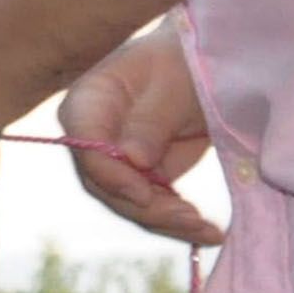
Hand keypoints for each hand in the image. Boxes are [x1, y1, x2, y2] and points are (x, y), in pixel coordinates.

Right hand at [57, 24, 220, 246]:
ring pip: (128, 204)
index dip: (110, 173)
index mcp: (89, 101)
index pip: (84, 143)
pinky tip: (209, 232)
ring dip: (168, 222)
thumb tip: (133, 159)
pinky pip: (153, 208)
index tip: (145, 193)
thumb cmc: (185, 60)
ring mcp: (115, 162)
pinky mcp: (142, 179)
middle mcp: (92, 136)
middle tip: (192, 218)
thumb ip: (152, 119)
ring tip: (209, 231)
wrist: (205, 66)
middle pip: (104, 184)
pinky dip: (179, 223)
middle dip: (148, 208)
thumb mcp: (174, 82)